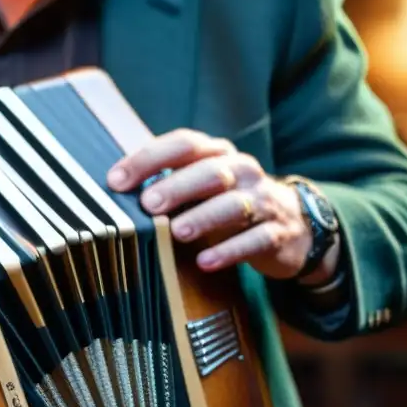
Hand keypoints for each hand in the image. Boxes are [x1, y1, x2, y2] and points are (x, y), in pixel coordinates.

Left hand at [106, 129, 328, 280]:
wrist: (295, 227)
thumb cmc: (228, 204)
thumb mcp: (200, 188)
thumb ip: (165, 184)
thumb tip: (111, 193)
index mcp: (217, 154)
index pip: (183, 145)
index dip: (149, 159)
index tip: (116, 180)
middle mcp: (243, 171)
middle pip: (210, 172)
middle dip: (178, 186)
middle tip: (148, 204)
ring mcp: (263, 200)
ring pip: (235, 204)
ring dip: (204, 217)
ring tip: (178, 233)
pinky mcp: (277, 232)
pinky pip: (256, 239)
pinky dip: (230, 250)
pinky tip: (206, 262)